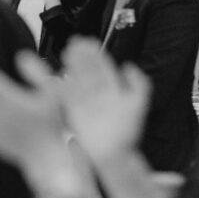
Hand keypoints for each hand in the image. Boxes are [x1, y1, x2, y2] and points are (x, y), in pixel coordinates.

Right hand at [61, 38, 150, 165]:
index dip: (96, 55)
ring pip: (78, 79)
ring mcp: (86, 102)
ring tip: (68, 52)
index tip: (89, 42)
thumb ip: (138, 84)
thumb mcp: (137, 104)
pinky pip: (68, 95)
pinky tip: (60, 74)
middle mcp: (98, 94)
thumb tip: (128, 65)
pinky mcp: (74, 112)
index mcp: (113, 91)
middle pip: (89, 71)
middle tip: (76, 42)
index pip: (103, 68)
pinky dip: (63, 85)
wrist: (114, 155)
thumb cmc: (126, 132)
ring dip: (73, 66)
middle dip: (82, 56)